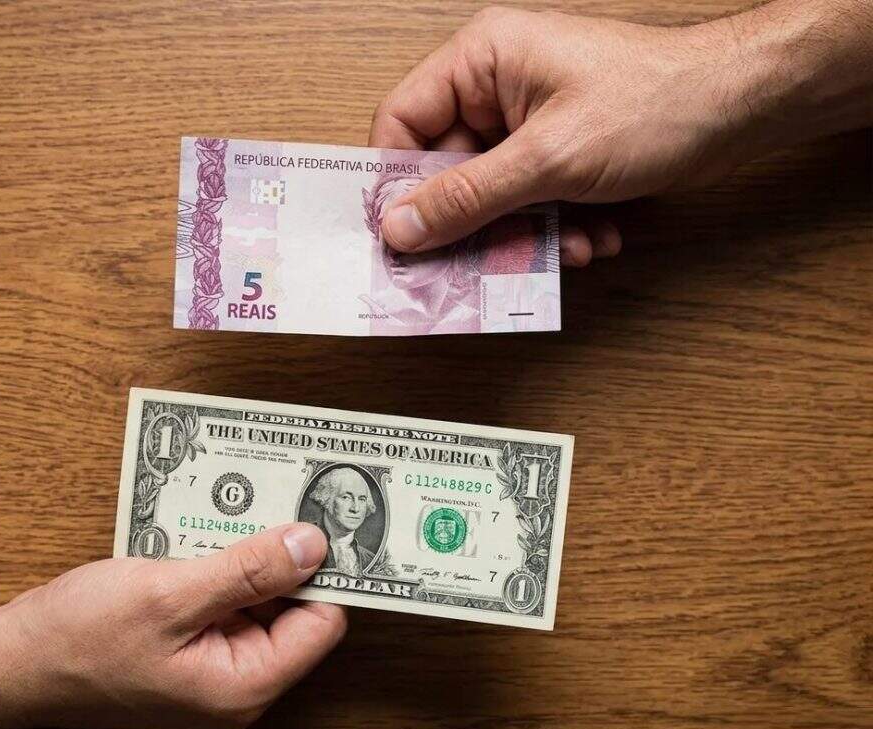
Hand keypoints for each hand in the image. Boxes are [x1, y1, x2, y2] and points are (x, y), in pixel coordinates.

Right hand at [0, 523, 345, 728]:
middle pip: (294, 609)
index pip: (321, 623)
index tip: (325, 518)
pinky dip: (222, 567)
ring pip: (260, 599)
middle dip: (287, 556)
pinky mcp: (193, 647)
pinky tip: (209, 532)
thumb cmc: (81, 637)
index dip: (325, 571)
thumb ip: (249, 572)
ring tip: (247, 505)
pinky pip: (226, 601)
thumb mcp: (170, 594)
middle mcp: (238, 682)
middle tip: (287, 497)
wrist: (14, 662)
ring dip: (251, 556)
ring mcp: (214, 666)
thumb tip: (313, 545)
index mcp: (243, 685)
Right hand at [370, 2, 872, 265]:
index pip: (401, 122)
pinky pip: (526, 201)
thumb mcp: (548, 160)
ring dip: (523, 233)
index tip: (400, 236)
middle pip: (445, 170)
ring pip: (489, 196)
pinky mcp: (555, 152)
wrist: (739, 110)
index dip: (393, 182)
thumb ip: (466, 197)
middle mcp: (496, 88)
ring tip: (567, 244)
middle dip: (476, 221)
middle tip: (482, 262)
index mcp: (481, 61)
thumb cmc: (655, 105)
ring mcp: (527, 122)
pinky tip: (593, 234)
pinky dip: (553, 227)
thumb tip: (400, 227)